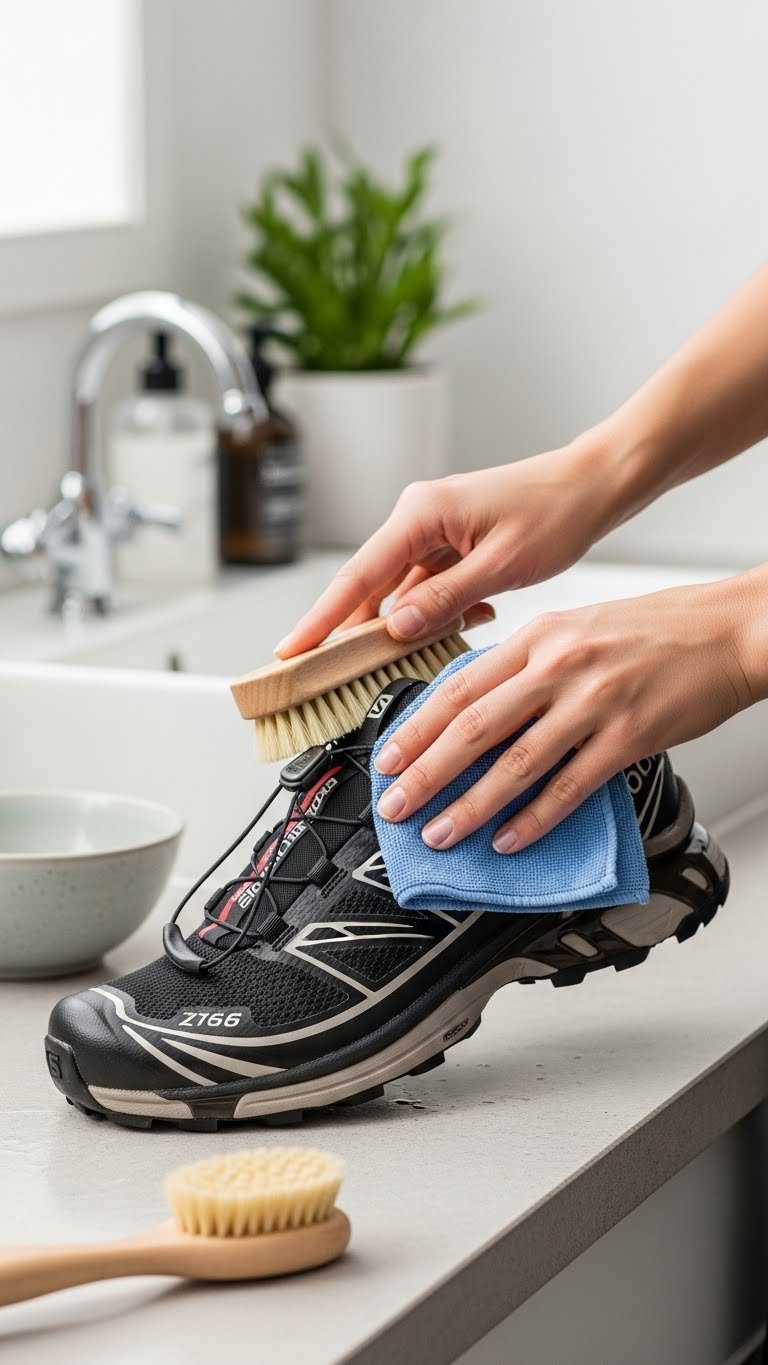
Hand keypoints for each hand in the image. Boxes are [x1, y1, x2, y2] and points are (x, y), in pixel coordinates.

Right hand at [275, 440, 620, 656]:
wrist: (593, 486)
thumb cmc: (556, 512)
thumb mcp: (501, 565)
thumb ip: (445, 598)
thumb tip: (395, 627)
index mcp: (421, 514)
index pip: (357, 575)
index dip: (321, 619)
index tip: (290, 652)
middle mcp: (417, 518)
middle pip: (369, 587)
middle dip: (357, 632)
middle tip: (335, 675)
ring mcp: (431, 532)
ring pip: (399, 592)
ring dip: (411, 625)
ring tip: (429, 647)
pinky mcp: (449, 545)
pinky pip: (427, 589)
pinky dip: (439, 613)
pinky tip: (470, 619)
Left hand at [372, 577, 757, 852]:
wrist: (728, 630)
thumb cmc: (655, 630)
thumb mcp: (576, 627)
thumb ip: (526, 663)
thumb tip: (477, 704)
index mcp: (539, 636)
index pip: (459, 686)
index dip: (416, 728)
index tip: (387, 758)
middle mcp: (559, 666)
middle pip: (473, 727)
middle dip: (425, 772)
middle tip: (394, 805)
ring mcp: (594, 703)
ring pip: (515, 763)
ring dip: (469, 805)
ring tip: (438, 832)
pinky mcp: (629, 737)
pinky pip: (570, 787)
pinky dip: (533, 819)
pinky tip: (507, 839)